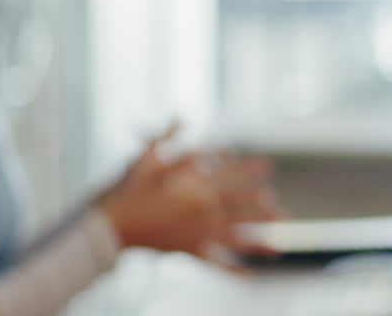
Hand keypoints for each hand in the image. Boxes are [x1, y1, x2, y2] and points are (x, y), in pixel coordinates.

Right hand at [97, 125, 284, 266]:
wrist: (112, 222)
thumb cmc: (129, 188)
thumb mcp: (148, 155)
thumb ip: (169, 135)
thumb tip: (182, 116)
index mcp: (196, 183)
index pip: (230, 173)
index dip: (250, 169)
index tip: (267, 166)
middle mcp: (203, 207)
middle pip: (241, 207)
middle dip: (261, 208)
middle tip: (280, 209)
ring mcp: (197, 230)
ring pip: (235, 235)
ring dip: (258, 238)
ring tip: (276, 243)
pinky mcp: (188, 249)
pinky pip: (213, 263)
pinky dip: (230, 271)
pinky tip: (247, 276)